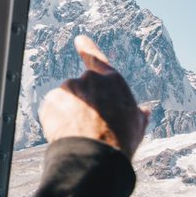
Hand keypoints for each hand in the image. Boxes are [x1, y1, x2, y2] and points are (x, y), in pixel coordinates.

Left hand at [39, 35, 150, 157]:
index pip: (97, 58)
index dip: (88, 49)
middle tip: (89, 126)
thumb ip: (138, 114)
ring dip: (69, 112)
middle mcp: (89, 79)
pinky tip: (65, 133)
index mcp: (112, 80)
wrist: (94, 156)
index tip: (80, 40)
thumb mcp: (137, 126)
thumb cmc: (120, 142)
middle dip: (82, 104)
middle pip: (81, 89)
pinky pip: (52, 111)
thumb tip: (144, 111)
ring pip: (65, 100)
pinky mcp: (51, 102)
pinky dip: (56, 121)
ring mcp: (68, 89)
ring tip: (79, 133)